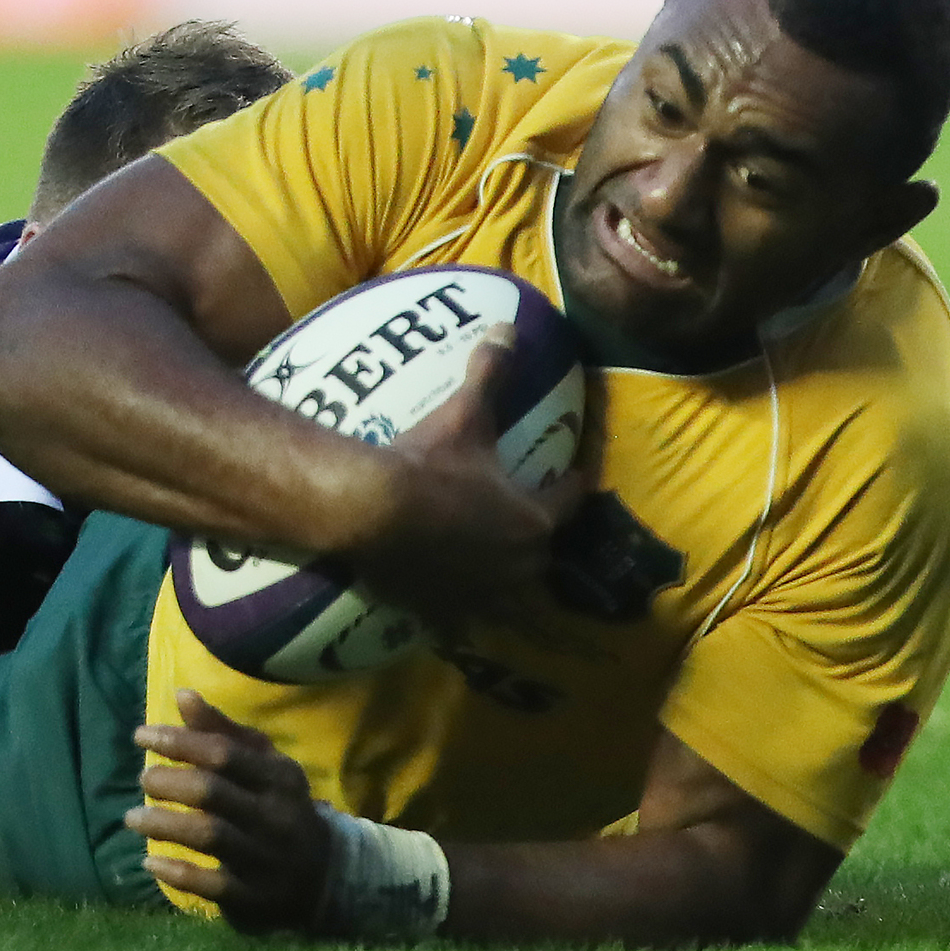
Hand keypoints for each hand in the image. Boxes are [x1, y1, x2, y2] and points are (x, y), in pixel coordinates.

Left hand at [125, 688, 333, 932]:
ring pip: (209, 836)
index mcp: (279, 778)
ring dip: (164, 825)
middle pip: (213, 792)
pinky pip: (213, 885)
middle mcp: (275, 817)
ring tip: (132, 818)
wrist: (326, 876)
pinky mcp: (255, 898)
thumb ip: (223, 733)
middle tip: (143, 779)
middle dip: (169, 783)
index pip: (223, 753)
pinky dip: (179, 874)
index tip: (140, 735)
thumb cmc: (280, 807)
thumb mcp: (264, 766)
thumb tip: (182, 695)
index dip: (178, 741)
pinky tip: (150, 862)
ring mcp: (266, 859)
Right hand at [343, 336, 585, 642]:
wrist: (372, 511)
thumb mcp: (463, 415)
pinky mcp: (443, 610)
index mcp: (532, 520)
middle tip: (533, 530)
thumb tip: (509, 326)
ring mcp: (481, 593)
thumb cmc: (429, 463)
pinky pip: (462, 621)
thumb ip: (490, 372)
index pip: (567, 500)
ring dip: (514, 593)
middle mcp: (517, 565)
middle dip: (540, 543)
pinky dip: (462, 619)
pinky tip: (456, 624)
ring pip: (512, 600)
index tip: (577, 477)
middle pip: (542, 556)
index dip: (572, 485)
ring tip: (509, 591)